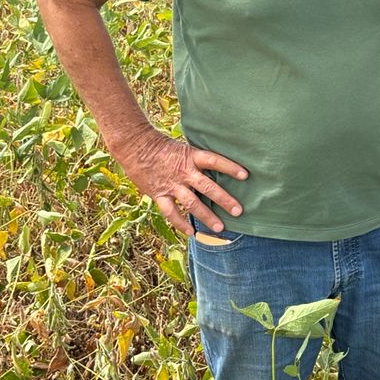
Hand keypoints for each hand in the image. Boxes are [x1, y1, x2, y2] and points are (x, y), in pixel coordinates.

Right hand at [116, 127, 248, 234]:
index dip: (230, 167)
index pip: (214, 161)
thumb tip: (216, 167)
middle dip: (224, 200)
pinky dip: (180, 223)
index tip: (245, 175)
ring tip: (220, 228)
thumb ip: (196, 160)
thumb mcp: (183, 148)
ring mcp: (172, 184)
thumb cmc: (161, 146)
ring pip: (192, 203)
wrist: (134, 145)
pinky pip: (171, 212)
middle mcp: (184, 172)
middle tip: (238, 211)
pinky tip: (191, 233)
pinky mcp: (159, 194)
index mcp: (191, 157)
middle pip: (208, 187)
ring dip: (207, 216)